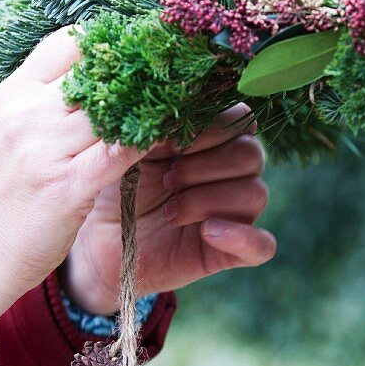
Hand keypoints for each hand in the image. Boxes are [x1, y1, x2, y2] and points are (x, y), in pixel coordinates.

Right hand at [0, 29, 140, 339]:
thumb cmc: (2, 191)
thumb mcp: (11, 131)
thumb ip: (46, 101)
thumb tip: (102, 75)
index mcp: (13, 93)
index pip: (67, 42)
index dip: (107, 42)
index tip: (135, 51)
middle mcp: (27, 114)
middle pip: (97, 69)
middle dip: (136, 69)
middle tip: (171, 69)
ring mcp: (46, 149)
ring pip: (114, 107)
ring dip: (149, 104)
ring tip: (176, 101)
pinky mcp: (67, 187)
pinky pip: (120, 152)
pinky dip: (147, 141)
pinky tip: (165, 137)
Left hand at [61, 105, 276, 314]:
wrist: (101, 242)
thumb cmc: (115, 187)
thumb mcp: (130, 150)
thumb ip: (156, 127)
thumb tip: (172, 115)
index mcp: (210, 140)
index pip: (239, 119)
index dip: (210, 128)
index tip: (170, 143)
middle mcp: (229, 173)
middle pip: (251, 154)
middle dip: (205, 165)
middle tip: (166, 180)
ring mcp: (233, 212)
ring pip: (256, 193)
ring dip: (209, 200)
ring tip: (169, 212)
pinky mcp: (231, 250)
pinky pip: (263, 245)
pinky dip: (242, 237)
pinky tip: (207, 232)